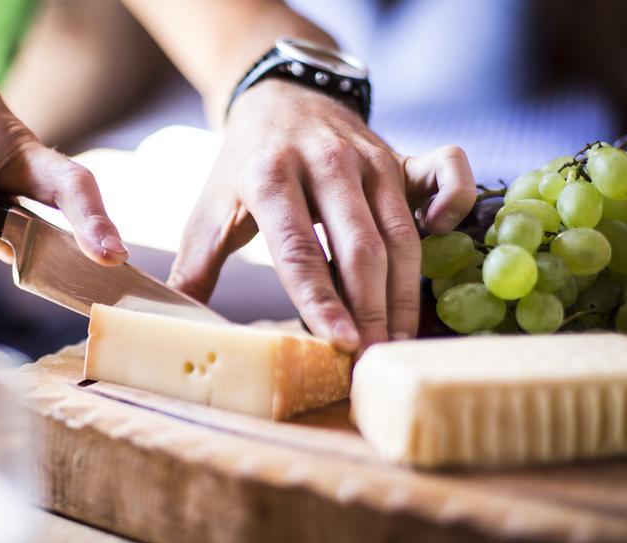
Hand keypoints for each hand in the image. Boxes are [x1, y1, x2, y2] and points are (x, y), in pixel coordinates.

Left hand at [168, 80, 475, 351]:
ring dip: (405, 291)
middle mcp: (325, 163)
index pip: (298, 251)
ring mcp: (371, 156)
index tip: (340, 344)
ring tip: (399, 340)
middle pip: (358, 247)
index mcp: (270, 177)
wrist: (280, 97)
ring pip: (400, 231)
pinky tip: (438, 244)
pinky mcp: (402, 153)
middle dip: (370, 310)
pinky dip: (453, 207)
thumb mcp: (210, 210)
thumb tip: (173, 323)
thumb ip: (195, 266)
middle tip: (372, 361)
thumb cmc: (243, 167)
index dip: (321, 301)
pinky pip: (448, 174)